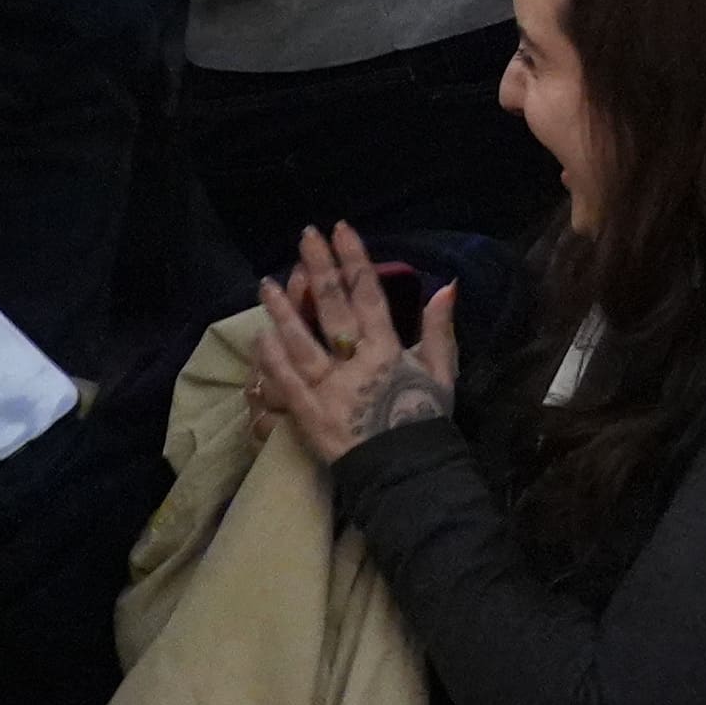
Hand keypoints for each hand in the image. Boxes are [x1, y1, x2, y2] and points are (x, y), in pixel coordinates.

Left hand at [243, 224, 461, 464]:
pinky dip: (271, 358)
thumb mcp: (441, 373)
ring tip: (266, 282)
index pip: (368, 295)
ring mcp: (328, 390)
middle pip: (333, 308)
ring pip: (300, 342)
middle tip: (305, 236)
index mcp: (389, 350)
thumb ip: (440, 329)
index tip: (340, 230)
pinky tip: (259, 334)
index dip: (353, 259)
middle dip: (318, 269)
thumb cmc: (424, 421)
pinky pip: (285, 383)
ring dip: (282, 310)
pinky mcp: (308, 416)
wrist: (407, 475)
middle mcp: (355, 364)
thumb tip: (446, 285)